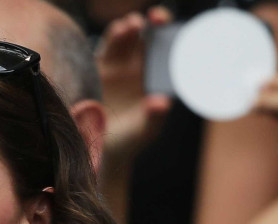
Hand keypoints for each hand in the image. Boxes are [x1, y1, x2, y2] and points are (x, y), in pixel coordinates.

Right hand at [96, 6, 173, 166]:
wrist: (98, 150)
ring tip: (131, 26)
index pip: (169, 54)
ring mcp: (119, 67)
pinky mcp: (98, 69)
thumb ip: (153, 118)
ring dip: (130, 28)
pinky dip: (113, 38)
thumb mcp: (142, 132)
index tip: (178, 35)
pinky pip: (106, 48)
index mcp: (157, 81)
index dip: (174, 39)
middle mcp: (140, 69)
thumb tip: (162, 102)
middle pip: (148, 39)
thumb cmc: (128, 141)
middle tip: (153, 20)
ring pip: (127, 39)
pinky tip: (119, 32)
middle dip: (152, 26)